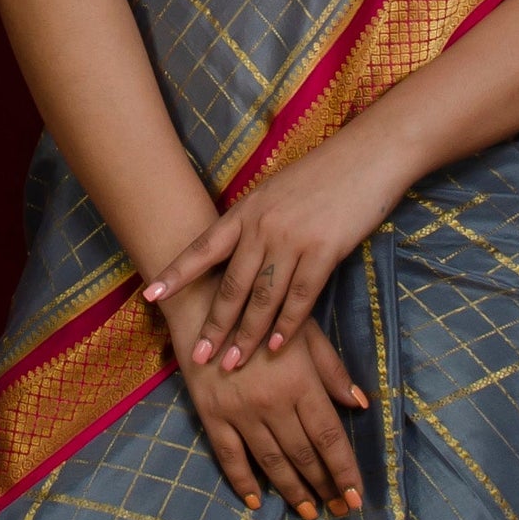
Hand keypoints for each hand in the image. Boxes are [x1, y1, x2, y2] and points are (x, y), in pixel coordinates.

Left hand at [142, 129, 410, 374]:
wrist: (367, 156)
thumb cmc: (323, 175)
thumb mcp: (275, 192)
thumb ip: (254, 222)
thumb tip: (234, 253)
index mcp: (246, 210)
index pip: (202, 248)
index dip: (176, 274)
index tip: (151, 296)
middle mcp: (262, 226)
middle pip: (231, 285)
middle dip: (214, 325)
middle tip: (199, 355)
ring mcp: (292, 239)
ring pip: (262, 298)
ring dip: (247, 335)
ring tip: (233, 363)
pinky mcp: (323, 251)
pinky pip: (300, 298)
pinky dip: (286, 325)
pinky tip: (275, 347)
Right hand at [163, 300, 368, 519]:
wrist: (204, 303)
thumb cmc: (262, 314)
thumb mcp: (305, 334)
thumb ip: (332, 371)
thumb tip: (359, 405)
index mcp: (300, 382)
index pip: (329, 437)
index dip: (344, 470)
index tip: (357, 497)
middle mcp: (273, 403)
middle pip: (304, 455)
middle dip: (325, 486)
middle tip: (340, 511)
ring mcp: (240, 412)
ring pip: (271, 461)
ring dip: (292, 490)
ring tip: (309, 511)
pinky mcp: (212, 415)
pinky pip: (229, 456)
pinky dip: (243, 481)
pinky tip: (256, 501)